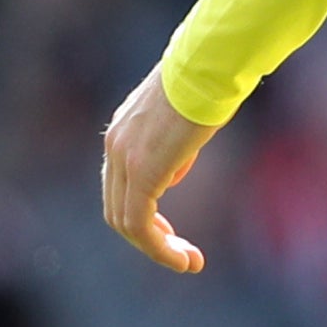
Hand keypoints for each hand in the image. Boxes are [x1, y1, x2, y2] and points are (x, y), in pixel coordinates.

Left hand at [100, 73, 221, 275]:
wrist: (210, 64)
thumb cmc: (211, 81)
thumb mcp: (187, 116)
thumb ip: (174, 145)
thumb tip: (174, 170)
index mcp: (123, 131)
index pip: (120, 186)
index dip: (143, 215)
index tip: (170, 233)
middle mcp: (115, 145)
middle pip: (117, 208)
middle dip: (150, 237)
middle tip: (181, 254)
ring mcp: (124, 158)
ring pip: (126, 221)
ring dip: (156, 248)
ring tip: (187, 262)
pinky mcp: (141, 171)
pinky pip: (139, 222)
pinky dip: (158, 247)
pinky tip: (182, 258)